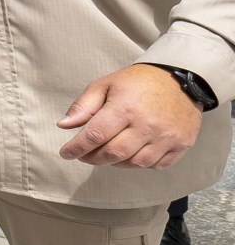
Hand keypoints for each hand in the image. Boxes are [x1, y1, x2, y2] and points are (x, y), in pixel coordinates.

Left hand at [58, 65, 202, 167]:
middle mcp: (147, 125)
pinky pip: (156, 165)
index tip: (66, 153)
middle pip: (113, 154)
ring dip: (115, 163)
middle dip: (93, 158)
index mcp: (125, 108)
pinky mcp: (182, 144)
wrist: (179, 79)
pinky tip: (131, 154)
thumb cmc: (136, 83)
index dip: (77, 148)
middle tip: (85, 155)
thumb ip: (83, 106)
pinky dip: (140, 164)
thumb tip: (63, 125)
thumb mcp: (105, 85)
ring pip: (134, 163)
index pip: (95, 136)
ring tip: (107, 153)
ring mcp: (167, 137)